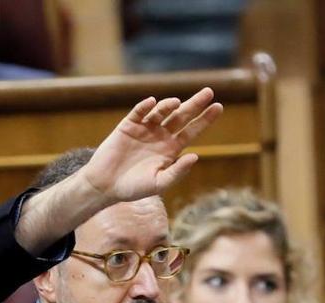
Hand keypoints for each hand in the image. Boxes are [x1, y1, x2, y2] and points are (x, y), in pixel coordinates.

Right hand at [78, 88, 223, 204]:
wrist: (106, 186)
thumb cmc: (134, 188)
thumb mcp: (159, 183)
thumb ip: (177, 171)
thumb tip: (195, 156)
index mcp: (171, 149)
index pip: (192, 131)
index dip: (205, 119)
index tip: (218, 107)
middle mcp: (161, 136)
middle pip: (182, 116)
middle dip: (195, 104)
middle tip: (209, 92)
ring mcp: (145, 129)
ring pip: (161, 112)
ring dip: (168, 105)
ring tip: (175, 103)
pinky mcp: (128, 126)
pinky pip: (139, 112)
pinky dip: (145, 107)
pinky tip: (152, 103)